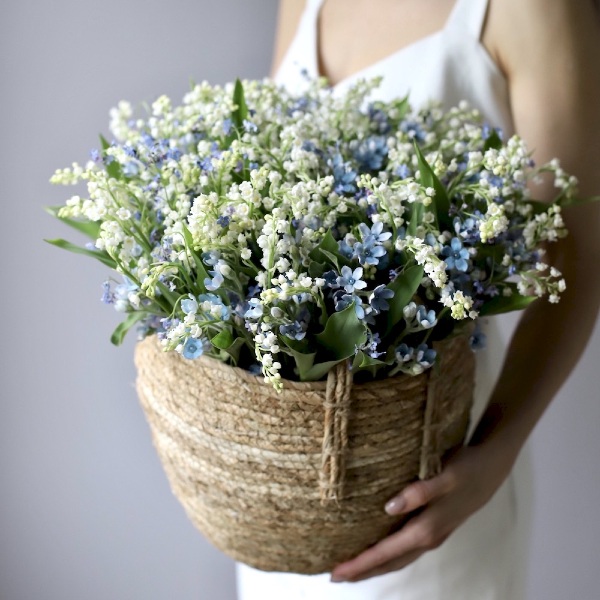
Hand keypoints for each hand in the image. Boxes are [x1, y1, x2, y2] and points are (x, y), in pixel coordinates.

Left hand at [330, 439, 518, 582]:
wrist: (491, 469)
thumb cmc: (465, 469)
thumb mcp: (445, 476)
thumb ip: (420, 492)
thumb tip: (389, 508)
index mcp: (426, 530)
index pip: (386, 553)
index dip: (361, 564)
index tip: (337, 571)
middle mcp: (428, 539)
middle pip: (389, 563)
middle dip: (362, 571)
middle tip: (334, 576)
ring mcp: (432, 536)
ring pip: (398, 559)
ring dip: (375, 566)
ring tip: (352, 568)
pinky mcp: (435, 528)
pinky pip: (406, 550)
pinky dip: (389, 556)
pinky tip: (379, 551)